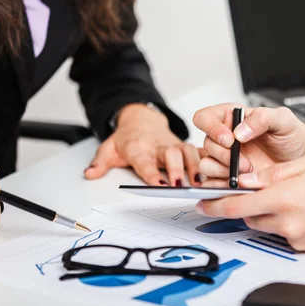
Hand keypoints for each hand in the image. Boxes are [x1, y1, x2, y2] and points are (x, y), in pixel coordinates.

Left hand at [85, 103, 203, 185]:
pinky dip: (207, 160)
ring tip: (200, 181)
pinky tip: (214, 171)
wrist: (141, 119)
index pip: (145, 162)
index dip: (152, 174)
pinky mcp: (184, 146)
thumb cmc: (127, 138)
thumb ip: (100, 163)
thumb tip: (89, 174)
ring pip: (188, 151)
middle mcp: (158, 145)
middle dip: (178, 170)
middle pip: (171, 154)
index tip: (159, 186)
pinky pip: (198, 151)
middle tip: (181, 186)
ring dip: (196, 166)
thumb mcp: (108, 148)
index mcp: (139, 147)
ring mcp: (173, 144)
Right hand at [192, 104, 304, 185]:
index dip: (212, 128)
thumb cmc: (291, 135)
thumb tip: (239, 131)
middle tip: (244, 162)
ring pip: (206, 164)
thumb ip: (261, 118)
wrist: (302, 159)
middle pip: (206, 145)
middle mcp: (225, 138)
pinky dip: (222, 185)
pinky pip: (213, 182)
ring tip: (246, 173)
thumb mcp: (282, 119)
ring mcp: (225, 159)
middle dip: (224, 156)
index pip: (205, 118)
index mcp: (231, 118)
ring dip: (223, 171)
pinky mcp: (228, 178)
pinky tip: (239, 184)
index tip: (230, 139)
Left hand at [195, 154, 304, 252]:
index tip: (202, 204)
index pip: (236, 205)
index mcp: (285, 198)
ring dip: (269, 212)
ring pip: (268, 226)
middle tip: (259, 191)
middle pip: (251, 216)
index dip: (214, 206)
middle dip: (248, 204)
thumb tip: (248, 179)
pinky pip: (286, 235)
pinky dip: (287, 222)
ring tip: (291, 197)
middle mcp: (288, 222)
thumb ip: (275, 173)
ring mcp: (298, 238)